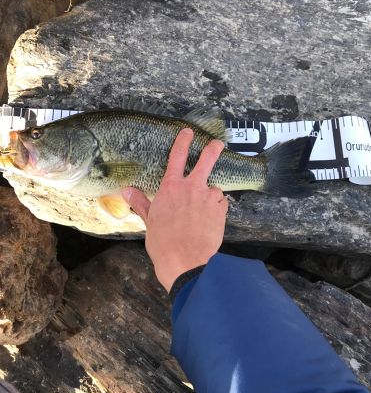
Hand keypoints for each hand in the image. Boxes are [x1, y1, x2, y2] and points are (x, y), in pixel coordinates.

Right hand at [122, 128, 227, 291]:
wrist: (185, 260)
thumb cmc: (163, 241)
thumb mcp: (149, 220)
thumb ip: (141, 202)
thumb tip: (126, 190)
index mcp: (171, 187)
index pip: (177, 157)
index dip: (183, 141)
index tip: (188, 132)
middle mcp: (192, 188)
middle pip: (206, 160)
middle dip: (213, 149)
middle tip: (217, 143)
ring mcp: (208, 198)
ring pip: (214, 189)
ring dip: (211, 196)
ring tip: (205, 213)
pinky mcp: (221, 211)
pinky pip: (221, 205)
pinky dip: (218, 210)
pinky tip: (211, 221)